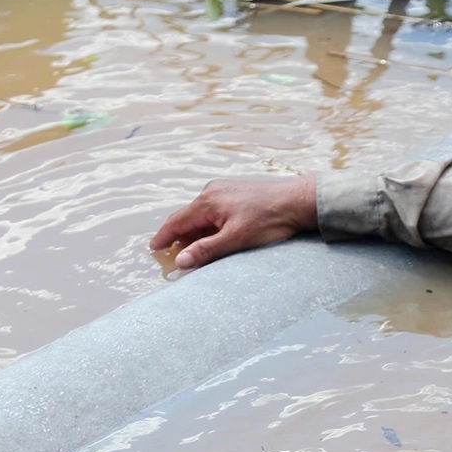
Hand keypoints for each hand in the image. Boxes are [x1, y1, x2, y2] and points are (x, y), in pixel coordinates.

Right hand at [149, 176, 319, 269]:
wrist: (298, 201)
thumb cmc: (269, 220)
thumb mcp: (236, 239)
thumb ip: (207, 250)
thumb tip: (180, 261)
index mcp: (207, 202)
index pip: (177, 222)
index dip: (164, 237)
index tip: (154, 249)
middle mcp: (212, 192)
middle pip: (187, 217)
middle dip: (180, 236)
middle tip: (174, 253)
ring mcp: (224, 190)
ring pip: (201, 214)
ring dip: (196, 231)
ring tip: (196, 249)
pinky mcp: (236, 192)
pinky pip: (214, 210)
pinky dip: (209, 224)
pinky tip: (217, 236)